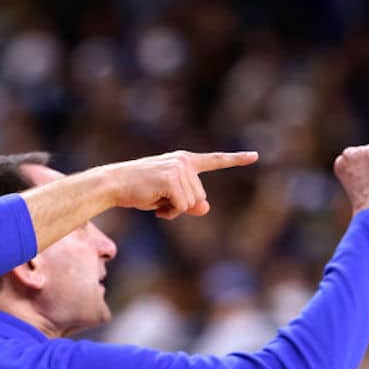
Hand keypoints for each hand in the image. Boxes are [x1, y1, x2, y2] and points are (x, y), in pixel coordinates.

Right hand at [105, 150, 258, 219]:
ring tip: (154, 200)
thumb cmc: (138, 190)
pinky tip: (154, 204)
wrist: (114, 184)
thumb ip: (189, 202)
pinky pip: (181, 206)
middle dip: (181, 206)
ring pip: (191, 203)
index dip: (235, 159)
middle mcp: (184, 161)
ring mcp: (179, 168)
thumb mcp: (167, 197)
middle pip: (200, 196)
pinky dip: (169, 212)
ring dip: (173, 209)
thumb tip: (206, 208)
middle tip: (159, 200)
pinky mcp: (171, 179)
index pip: (214, 160)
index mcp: (184, 161)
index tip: (254, 156)